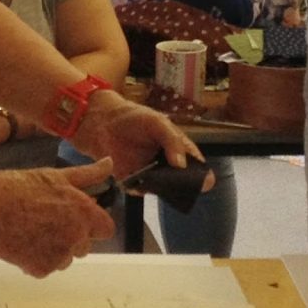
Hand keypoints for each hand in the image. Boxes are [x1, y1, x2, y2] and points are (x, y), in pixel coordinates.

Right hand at [0, 158, 114, 276]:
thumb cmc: (19, 187)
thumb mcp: (56, 176)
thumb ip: (88, 174)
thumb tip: (110, 163)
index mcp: (84, 212)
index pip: (106, 229)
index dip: (92, 224)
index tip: (77, 218)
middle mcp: (76, 236)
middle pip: (84, 246)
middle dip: (71, 238)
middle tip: (47, 222)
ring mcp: (59, 256)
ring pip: (65, 259)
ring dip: (54, 250)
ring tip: (31, 231)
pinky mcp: (41, 269)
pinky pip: (45, 268)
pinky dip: (35, 260)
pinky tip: (21, 243)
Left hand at [72, 91, 214, 190]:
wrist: (102, 122)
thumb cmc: (132, 117)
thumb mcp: (157, 122)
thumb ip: (172, 141)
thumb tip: (182, 165)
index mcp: (177, 147)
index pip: (195, 163)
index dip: (202, 172)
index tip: (205, 180)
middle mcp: (166, 163)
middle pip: (181, 180)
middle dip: (183, 185)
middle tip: (183, 184)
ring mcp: (150, 173)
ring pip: (163, 188)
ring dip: (162, 188)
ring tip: (159, 179)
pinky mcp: (133, 180)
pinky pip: (141, 190)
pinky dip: (141, 188)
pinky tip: (139, 180)